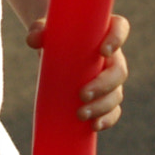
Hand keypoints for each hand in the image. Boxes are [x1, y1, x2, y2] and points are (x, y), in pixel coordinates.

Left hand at [25, 13, 131, 130]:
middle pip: (119, 71)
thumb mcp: (44, 29)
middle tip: (82, 94)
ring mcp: (111, 78)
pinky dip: (107, 119)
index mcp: (105, 31)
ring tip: (81, 114)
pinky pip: (113, 110)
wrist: (54, 49)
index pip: (120, 28)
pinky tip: (94, 126)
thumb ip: (39, 31)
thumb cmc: (53, 34)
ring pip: (116, 93)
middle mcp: (113, 55)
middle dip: (104, 85)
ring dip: (102, 106)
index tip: (103, 51)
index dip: (117, 38)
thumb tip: (34, 40)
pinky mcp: (105, 96)